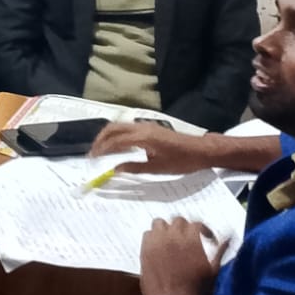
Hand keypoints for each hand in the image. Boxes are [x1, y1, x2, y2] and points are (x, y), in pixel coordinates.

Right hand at [91, 123, 212, 174]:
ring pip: (119, 126)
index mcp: (143, 137)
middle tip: (93, 153)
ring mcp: (146, 125)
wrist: (202, 150)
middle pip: (112, 128)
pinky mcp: (150, 128)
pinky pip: (127, 127)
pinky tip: (117, 145)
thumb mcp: (158, 168)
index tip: (92, 158)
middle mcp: (142, 128)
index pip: (115, 141)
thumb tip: (116, 169)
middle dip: (100, 140)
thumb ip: (134, 168)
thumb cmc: (183, 161)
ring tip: (101, 149)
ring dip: (107, 136)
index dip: (101, 149)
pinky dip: (116, 134)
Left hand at [139, 217, 226, 294]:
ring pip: (159, 223)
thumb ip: (220, 251)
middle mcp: (172, 237)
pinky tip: (160, 247)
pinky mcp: (144, 249)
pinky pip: (147, 234)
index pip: (196, 223)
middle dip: (185, 228)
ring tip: (173, 240)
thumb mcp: (213, 270)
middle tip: (189, 239)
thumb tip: (230, 237)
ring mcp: (155, 242)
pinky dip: (154, 237)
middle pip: (178, 221)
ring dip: (167, 229)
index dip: (204, 230)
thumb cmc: (196, 289)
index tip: (207, 239)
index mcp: (191, 240)